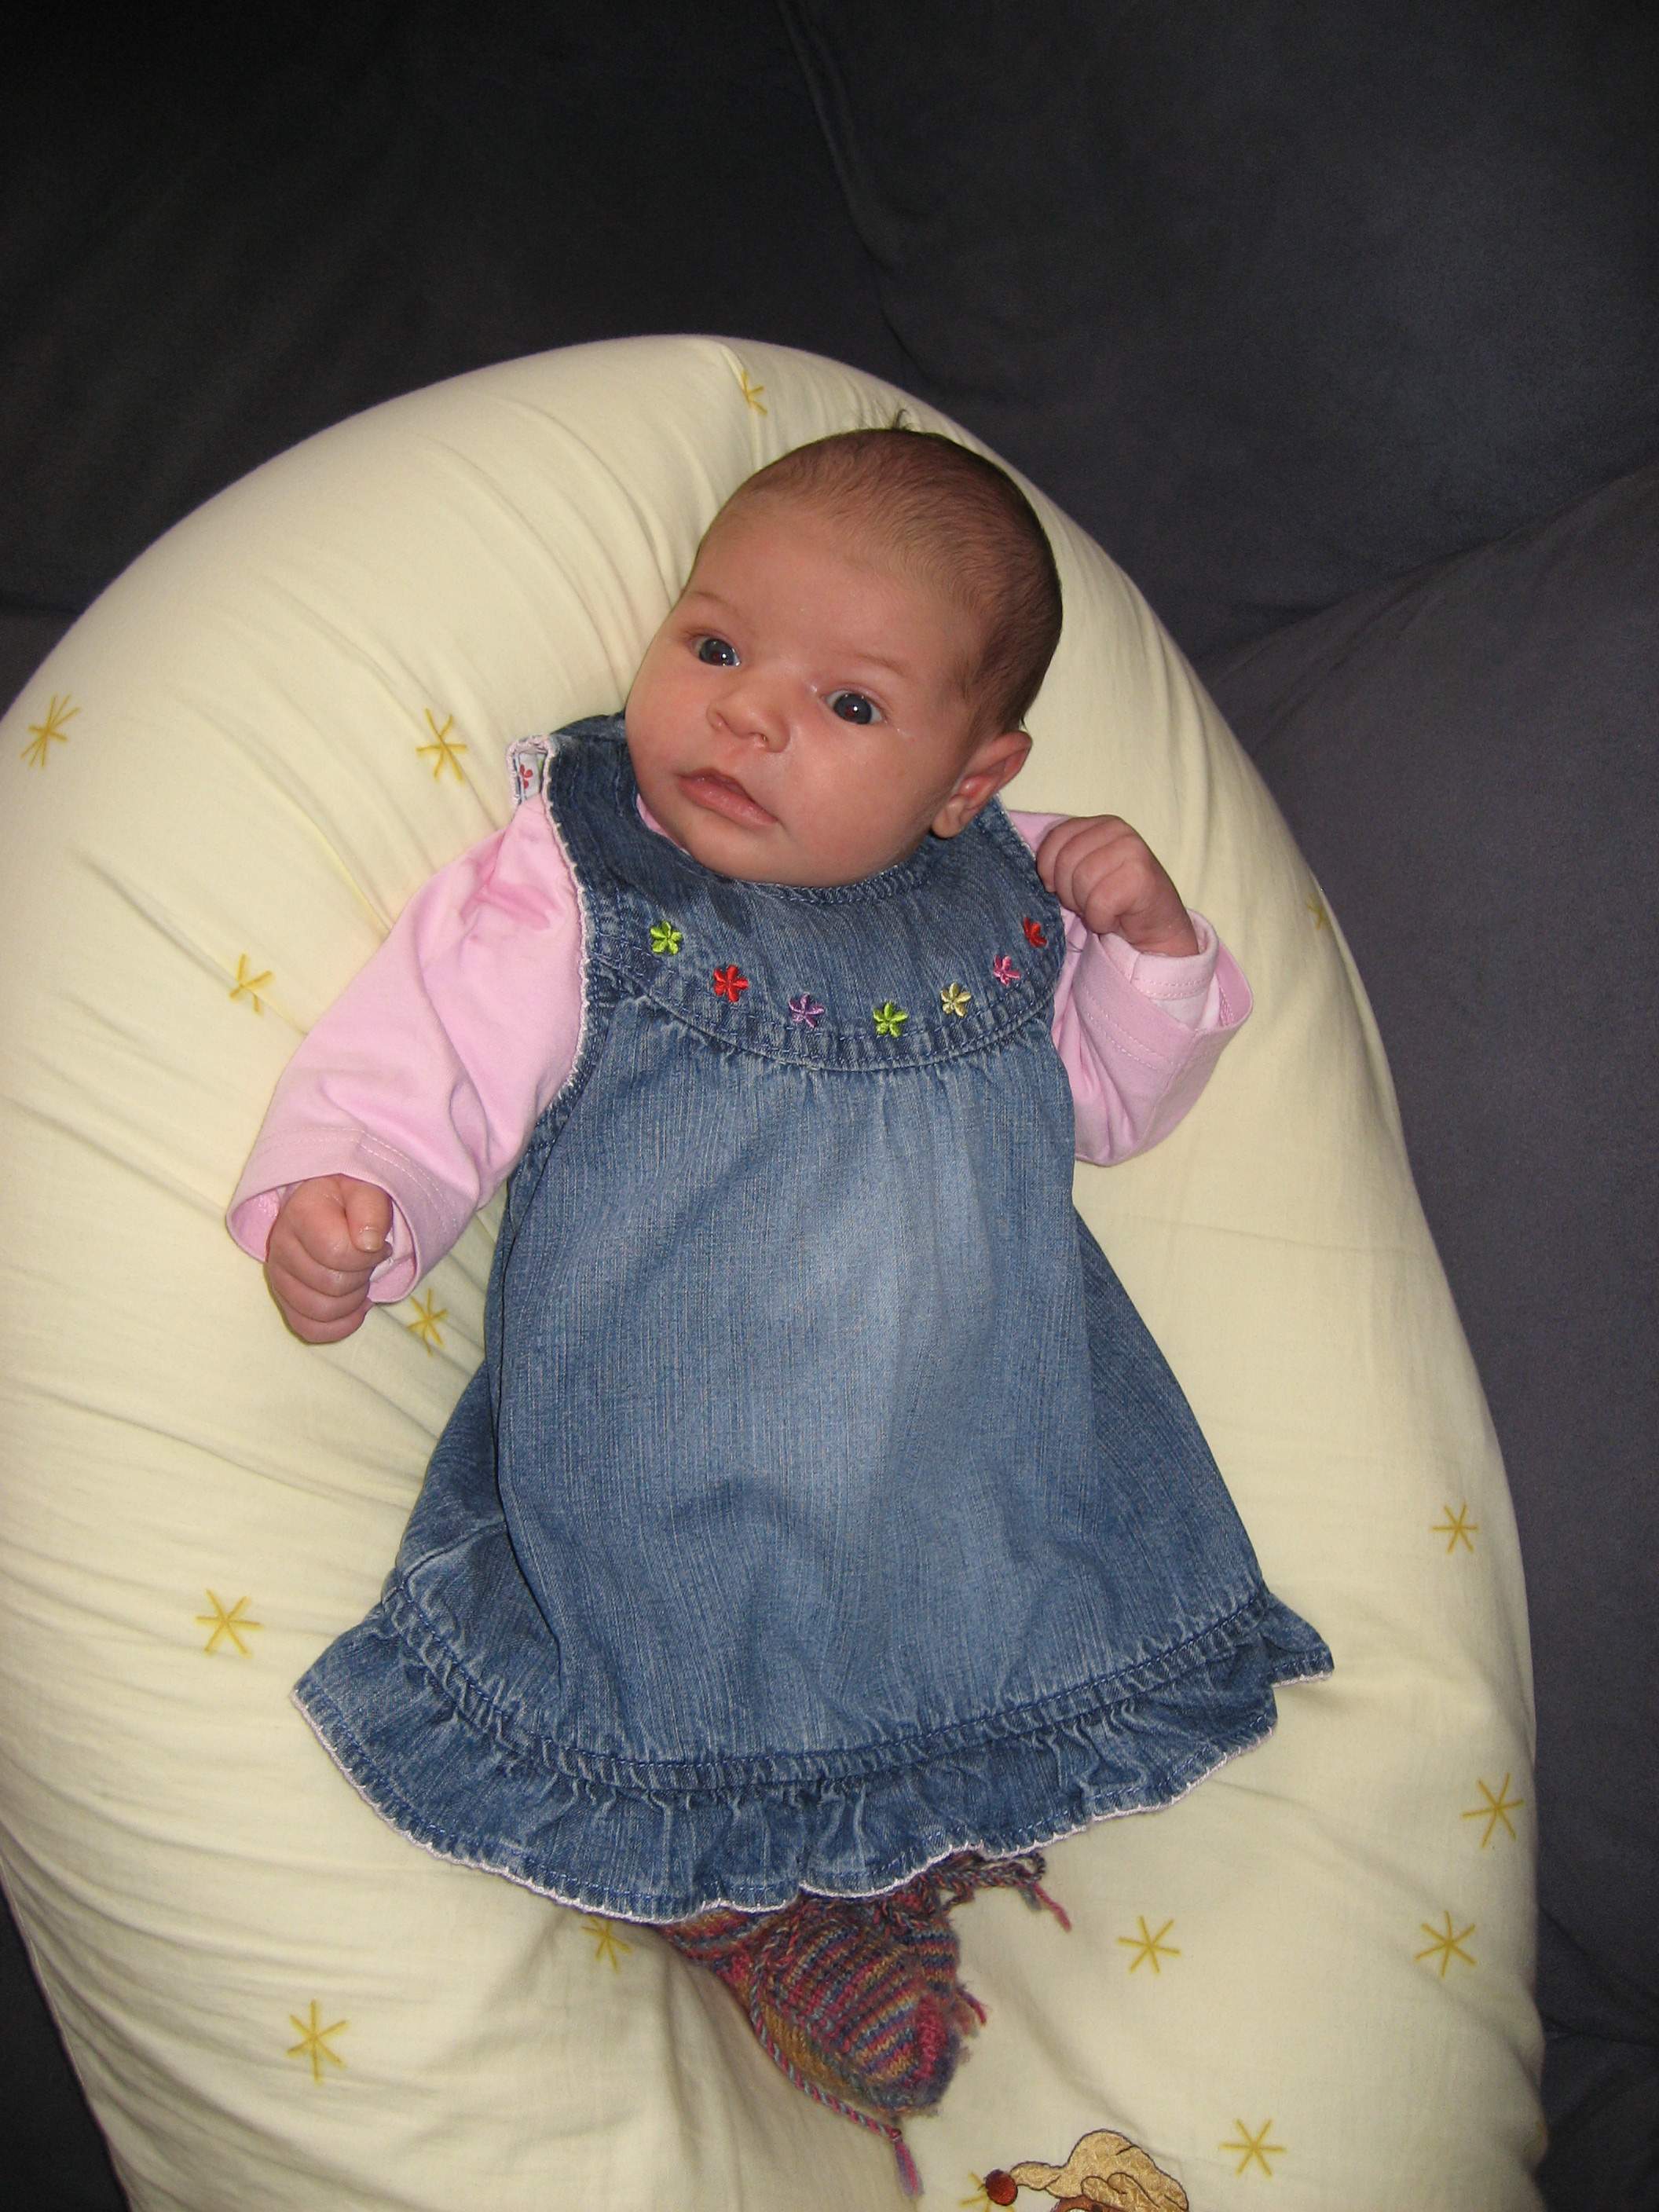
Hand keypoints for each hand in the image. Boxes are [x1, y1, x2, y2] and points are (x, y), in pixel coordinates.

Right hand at [265, 1175, 392, 1342]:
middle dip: (362, 1277)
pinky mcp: (283, 1300)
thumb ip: (371, 1210)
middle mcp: (280, 1245)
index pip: (337, 1253)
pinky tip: (355, 1307)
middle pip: (332, 1286)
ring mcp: (278, 1276)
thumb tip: (369, 1244)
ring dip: (353, 1301)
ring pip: (321, 1312)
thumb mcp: (367, 1191)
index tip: (378, 1245)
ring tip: (360, 1279)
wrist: (333, 1204)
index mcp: (299, 1213)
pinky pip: (309, 1329)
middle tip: (368, 1261)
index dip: (368, 1256)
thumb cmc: (352, 1199)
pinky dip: (340, 1325)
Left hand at [1035, 815, 1198, 956]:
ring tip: (1104, 908)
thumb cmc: (1116, 899)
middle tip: (1089, 902)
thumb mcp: (1085, 871)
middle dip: (1069, 892)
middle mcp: (1118, 830)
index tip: (1060, 887)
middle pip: (1065, 862)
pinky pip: (1099, 903)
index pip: (1055, 838)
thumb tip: (1041, 872)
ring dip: (1087, 907)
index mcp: (1101, 824)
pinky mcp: (1141, 876)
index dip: (1048, 869)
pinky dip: (1101, 919)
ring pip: (1081, 882)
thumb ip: (1064, 859)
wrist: (1155, 925)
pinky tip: (1116, 918)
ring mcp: (1133, 850)